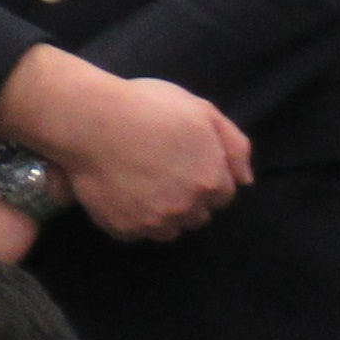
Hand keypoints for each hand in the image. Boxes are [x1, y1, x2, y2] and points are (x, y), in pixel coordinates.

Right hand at [0, 50, 250, 242]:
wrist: (93, 122)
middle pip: (198, 216)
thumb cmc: (149, 108)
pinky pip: (138, 231)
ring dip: (164, 212)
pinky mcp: (125, 229)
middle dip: (188, 198)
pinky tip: (123, 191)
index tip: (186, 162)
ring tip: (143, 184)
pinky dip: (134, 217)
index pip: (222, 196)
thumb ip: (234, 146)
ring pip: (170, 229)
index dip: (207, 177)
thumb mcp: (203, 111)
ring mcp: (155, 223)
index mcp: (211, 181)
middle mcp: (188, 209)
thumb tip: (246, 181)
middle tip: (164, 171)